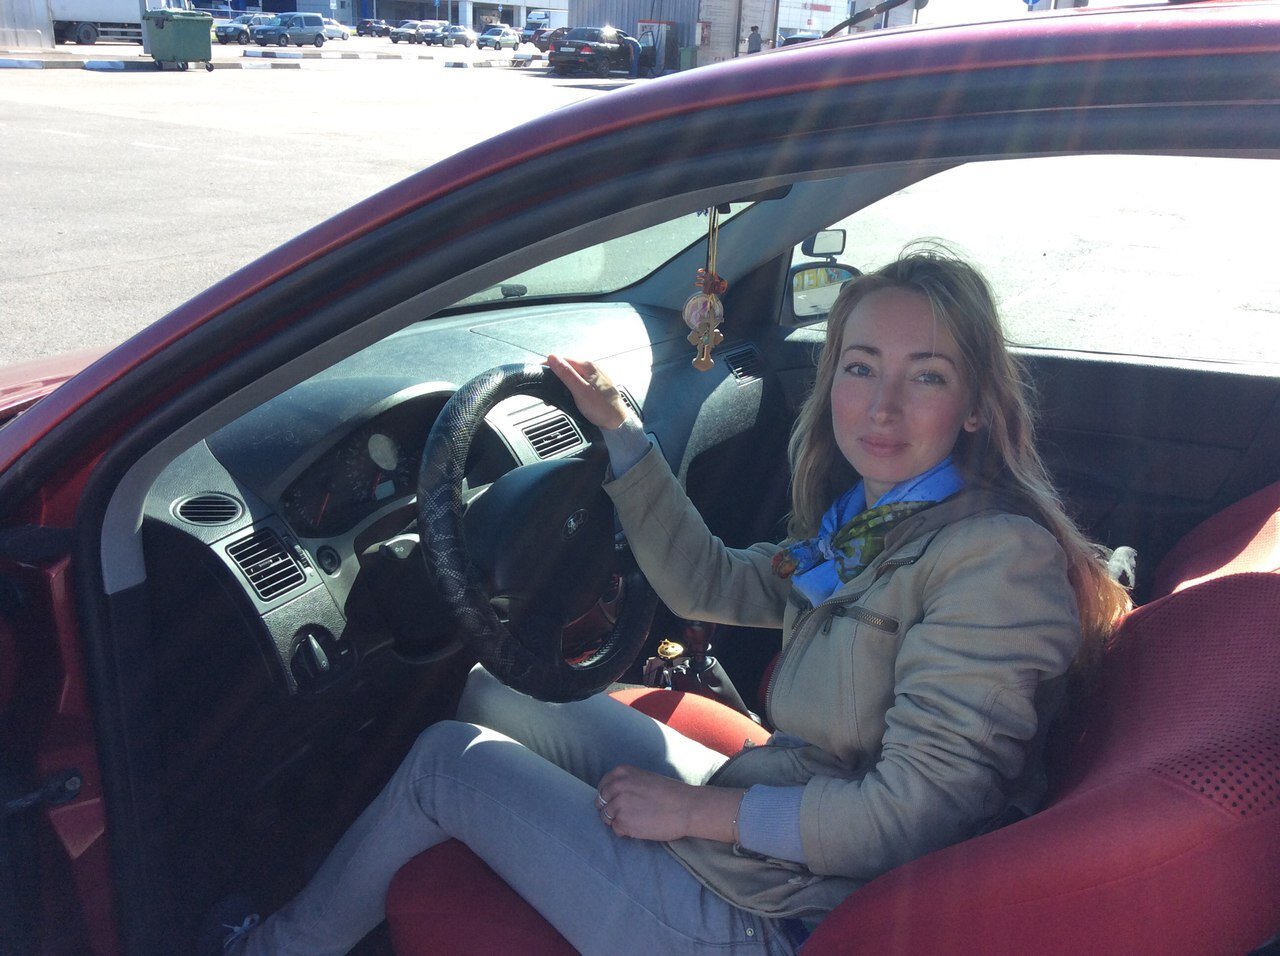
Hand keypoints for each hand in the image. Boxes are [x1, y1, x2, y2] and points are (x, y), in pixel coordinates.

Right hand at [547, 354, 629, 430]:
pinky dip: (572, 387)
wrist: (617, 422)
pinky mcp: (597, 385)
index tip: (540, 374)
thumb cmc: (601, 408)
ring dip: (564, 383)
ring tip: (557, 396)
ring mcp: (596, 377)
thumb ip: (565, 373)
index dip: (550, 366)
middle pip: (568, 366)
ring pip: (574, 375)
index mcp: (588, 366)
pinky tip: (570, 397)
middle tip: (548, 390)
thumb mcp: (579, 390)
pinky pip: (580, 381)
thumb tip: (552, 358)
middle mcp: (593, 368)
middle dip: (556, 376)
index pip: (563, 359)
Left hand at [596, 765, 743, 843]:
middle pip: (600, 803)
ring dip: (618, 821)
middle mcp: (616, 786)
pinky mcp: (623, 823)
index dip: (608, 797)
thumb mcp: (644, 777)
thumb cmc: (670, 793)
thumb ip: (626, 783)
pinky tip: (640, 827)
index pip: (602, 787)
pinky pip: (616, 830)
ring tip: (636, 820)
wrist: (686, 806)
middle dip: (610, 810)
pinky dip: (625, 831)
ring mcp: (618, 805)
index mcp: (621, 772)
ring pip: (606, 817)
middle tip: (626, 814)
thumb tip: (611, 796)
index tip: (616, 802)